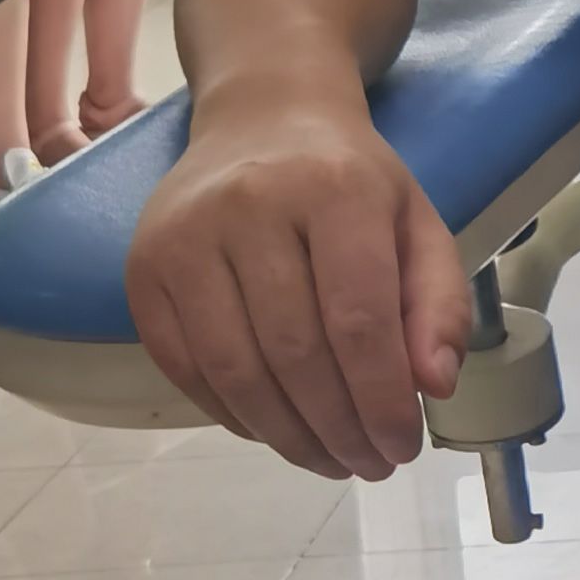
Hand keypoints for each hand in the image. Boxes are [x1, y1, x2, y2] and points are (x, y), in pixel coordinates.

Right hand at [127, 86, 474, 479]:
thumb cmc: (350, 180)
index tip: (403, 447)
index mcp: (335, 190)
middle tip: (369, 464)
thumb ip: (438, 303)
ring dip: (286, 435)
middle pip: (294, 353)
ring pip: (234, 369)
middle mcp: (250, 207)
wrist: (262, 116)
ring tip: (329, 460)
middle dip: (338, 428)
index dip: (381, 400)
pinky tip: (273, 430)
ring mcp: (184, 236)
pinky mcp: (141, 266)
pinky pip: (184, 365)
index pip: (358, 320)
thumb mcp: (418, 223)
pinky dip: (231, 413)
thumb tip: (433, 386)